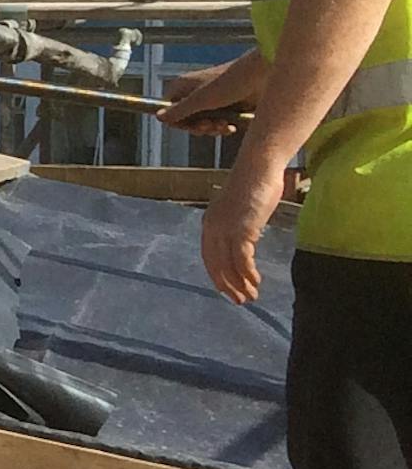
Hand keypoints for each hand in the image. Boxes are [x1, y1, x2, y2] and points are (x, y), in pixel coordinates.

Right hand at [163, 47, 266, 132]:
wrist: (262, 76)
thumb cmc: (231, 82)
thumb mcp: (201, 99)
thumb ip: (178, 110)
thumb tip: (158, 118)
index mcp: (182, 87)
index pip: (169, 112)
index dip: (179, 122)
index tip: (194, 125)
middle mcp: (193, 94)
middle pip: (185, 120)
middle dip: (199, 127)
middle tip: (211, 126)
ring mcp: (210, 101)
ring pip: (202, 124)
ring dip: (212, 129)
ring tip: (225, 125)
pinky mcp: (225, 107)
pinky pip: (217, 124)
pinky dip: (222, 128)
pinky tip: (231, 126)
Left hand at [202, 149, 288, 304]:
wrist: (260, 167)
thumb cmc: (255, 185)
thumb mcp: (241, 210)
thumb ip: (239, 226)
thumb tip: (247, 242)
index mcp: (209, 224)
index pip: (209, 257)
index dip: (218, 275)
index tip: (227, 289)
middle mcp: (213, 228)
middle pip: (216, 265)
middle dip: (227, 285)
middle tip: (239, 301)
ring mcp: (225, 229)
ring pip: (228, 265)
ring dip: (240, 284)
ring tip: (250, 297)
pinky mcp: (241, 229)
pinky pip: (242, 258)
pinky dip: (248, 273)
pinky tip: (255, 282)